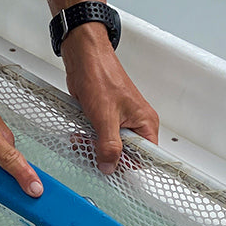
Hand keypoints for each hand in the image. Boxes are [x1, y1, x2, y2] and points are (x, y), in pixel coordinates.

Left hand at [60, 23, 159, 173]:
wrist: (83, 58)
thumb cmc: (100, 76)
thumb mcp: (105, 117)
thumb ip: (109, 145)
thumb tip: (110, 165)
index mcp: (145, 122)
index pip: (146, 156)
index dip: (129, 164)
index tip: (112, 167)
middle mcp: (135, 122)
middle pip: (126, 154)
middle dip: (107, 154)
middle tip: (92, 150)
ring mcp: (120, 119)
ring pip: (110, 145)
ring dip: (95, 146)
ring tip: (82, 140)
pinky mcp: (105, 116)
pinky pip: (100, 135)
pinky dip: (89, 137)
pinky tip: (80, 133)